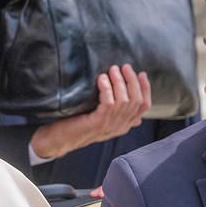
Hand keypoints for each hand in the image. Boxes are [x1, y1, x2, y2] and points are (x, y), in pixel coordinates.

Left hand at [29, 64, 150, 158]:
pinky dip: (106, 88)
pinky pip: (109, 103)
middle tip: (124, 67)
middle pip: (136, 100)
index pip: (144, 106)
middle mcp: (120, 126)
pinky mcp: (98, 123)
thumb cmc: (78, 123)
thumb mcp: (102, 117)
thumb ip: (116, 110)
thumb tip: (130, 96)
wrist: (59, 139)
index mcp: (124, 124)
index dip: (145, 88)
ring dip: (119, 81)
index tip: (141, 73)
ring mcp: (110, 126)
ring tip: (112, 70)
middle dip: (132, 80)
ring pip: (124, 100)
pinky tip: (101, 79)